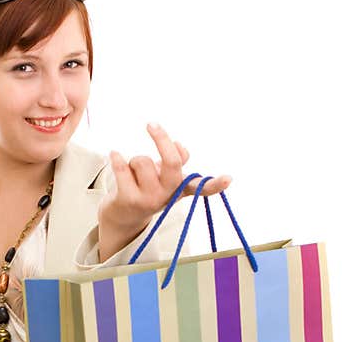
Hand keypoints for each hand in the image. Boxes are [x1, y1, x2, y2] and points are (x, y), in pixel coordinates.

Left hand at [99, 122, 231, 235]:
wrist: (124, 216)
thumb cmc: (147, 189)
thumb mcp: (166, 177)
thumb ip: (176, 160)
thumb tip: (178, 146)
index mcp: (181, 188)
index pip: (203, 187)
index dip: (215, 184)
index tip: (228, 179)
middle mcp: (168, 195)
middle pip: (172, 161)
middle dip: (161, 139)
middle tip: (151, 125)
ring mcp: (149, 199)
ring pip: (142, 160)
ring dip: (134, 160)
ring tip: (132, 173)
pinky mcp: (128, 200)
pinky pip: (122, 168)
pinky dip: (116, 158)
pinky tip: (114, 154)